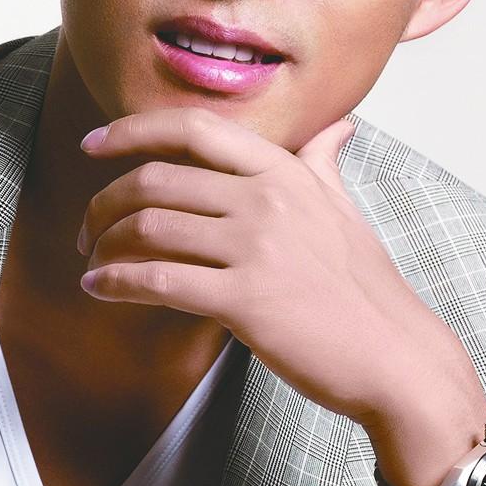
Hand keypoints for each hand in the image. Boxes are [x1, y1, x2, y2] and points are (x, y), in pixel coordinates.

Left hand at [75, 107, 466, 428]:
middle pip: (155, 180)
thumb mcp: (345, 213)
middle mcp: (267, 200)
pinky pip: (158, 281)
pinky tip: (99, 290)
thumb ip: (322, 166)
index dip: (132, 130)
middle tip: (89, 230)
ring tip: (93, 265)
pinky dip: (116, 283)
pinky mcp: (245, 300)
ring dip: (104, 246)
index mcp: (284, 172)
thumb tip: (336, 127)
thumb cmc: (366, 291)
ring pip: (148, 228)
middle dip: (105, 203)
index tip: (92, 144)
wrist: (396, 358)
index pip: (194, 128)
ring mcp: (256, 248)